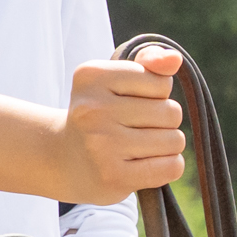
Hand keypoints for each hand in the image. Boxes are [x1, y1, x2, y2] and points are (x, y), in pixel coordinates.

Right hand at [53, 47, 185, 202]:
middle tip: (137, 128)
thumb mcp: (114, 79)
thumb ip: (148, 62)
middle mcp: (93, 110)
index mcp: (92, 77)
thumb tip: (174, 59)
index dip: (157, 94)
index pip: (161, 83)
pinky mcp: (113, 177)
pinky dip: (169, 166)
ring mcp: (102, 145)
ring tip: (140, 146)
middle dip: (164, 121)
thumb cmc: (99, 113)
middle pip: (171, 112)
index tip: (132, 102)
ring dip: (167, 145)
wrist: (61, 159)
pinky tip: (147, 164)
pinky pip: (171, 167)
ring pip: (174, 140)